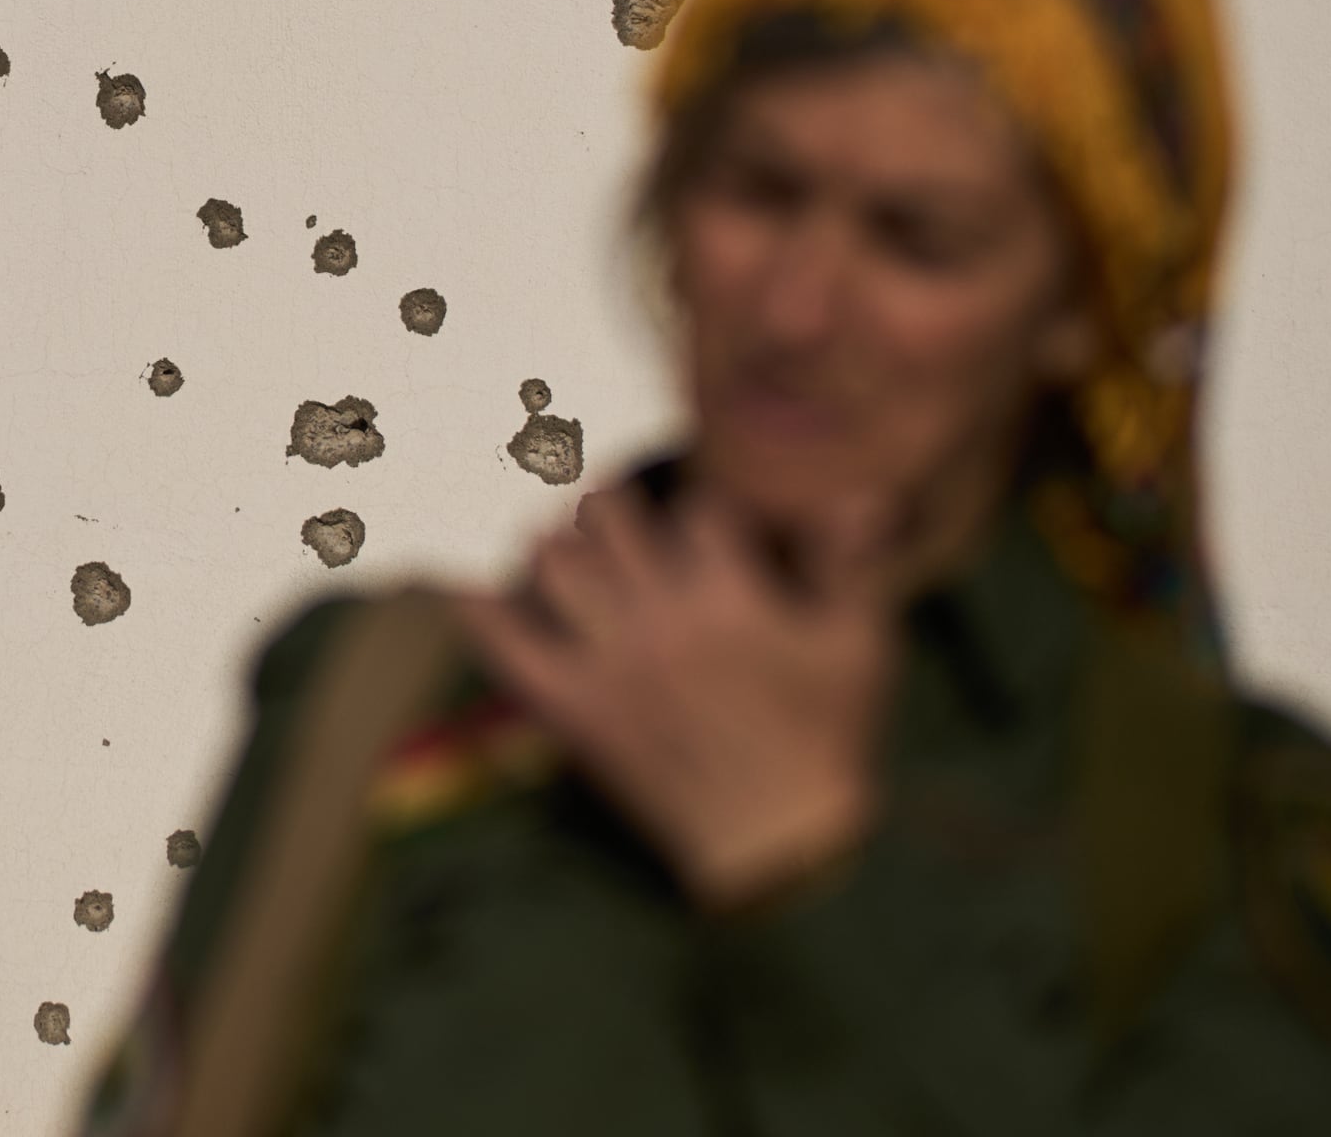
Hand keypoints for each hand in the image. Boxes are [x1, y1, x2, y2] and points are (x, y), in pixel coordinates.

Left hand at [450, 480, 904, 911]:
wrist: (776, 840)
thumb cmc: (825, 739)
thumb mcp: (856, 648)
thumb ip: (850, 562)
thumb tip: (861, 490)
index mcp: (730, 597)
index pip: (697, 507)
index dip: (705, 510)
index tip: (712, 526)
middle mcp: (660, 620)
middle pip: (607, 513)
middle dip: (616, 500)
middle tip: (621, 509)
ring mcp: (609, 663)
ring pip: (553, 561)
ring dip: (556, 537)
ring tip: (568, 538)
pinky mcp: (573, 708)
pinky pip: (505, 643)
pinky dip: (479, 605)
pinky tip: (469, 574)